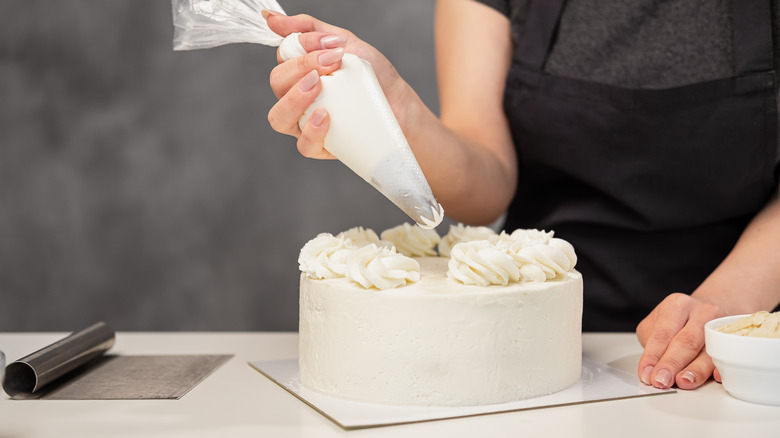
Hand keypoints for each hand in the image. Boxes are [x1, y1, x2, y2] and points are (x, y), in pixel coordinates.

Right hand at [263, 11, 407, 158]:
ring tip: (319, 86)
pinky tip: (326, 116)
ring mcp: (304, 125)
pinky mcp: (320, 146)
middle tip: (331, 63)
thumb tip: (271, 18)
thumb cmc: (371, 76)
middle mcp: (295, 100)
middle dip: (301, 68)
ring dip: (294, 99)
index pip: (281, 59)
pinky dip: (311, 130)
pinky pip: (303, 145)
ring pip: (279, 117)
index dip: (301, 49)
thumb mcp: (342, 42)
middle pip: (277, 84)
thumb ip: (308, 28)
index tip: (331, 45)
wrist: (398, 103)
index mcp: (297, 75)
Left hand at [636, 293, 725, 388]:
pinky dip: (722, 368)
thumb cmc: (679, 322)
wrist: (710, 313)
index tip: (647, 375)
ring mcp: (721, 325)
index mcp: (676, 305)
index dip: (653, 356)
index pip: (662, 334)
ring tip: (684, 382)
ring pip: (709, 350)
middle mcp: (701, 312)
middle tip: (662, 380)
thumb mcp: (658, 325)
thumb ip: (654, 346)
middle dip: (672, 363)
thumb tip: (651, 372)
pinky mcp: (735, 339)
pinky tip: (716, 377)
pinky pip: (730, 356)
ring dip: (696, 370)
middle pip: (686, 341)